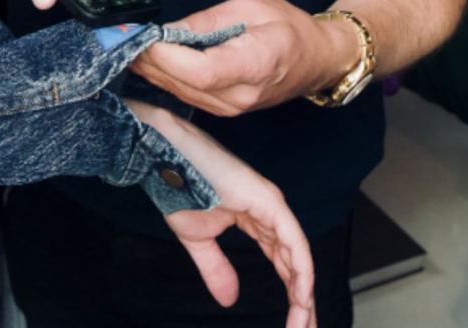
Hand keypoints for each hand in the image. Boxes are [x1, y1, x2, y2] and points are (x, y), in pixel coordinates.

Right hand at [126, 100, 315, 327]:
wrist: (164, 156)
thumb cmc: (177, 187)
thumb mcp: (196, 238)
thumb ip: (216, 267)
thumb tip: (230, 301)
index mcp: (255, 217)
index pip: (282, 260)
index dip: (291, 292)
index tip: (293, 323)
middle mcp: (269, 212)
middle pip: (295, 262)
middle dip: (303, 300)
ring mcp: (271, 205)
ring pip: (299, 256)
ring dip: (304, 293)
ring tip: (304, 323)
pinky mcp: (268, 201)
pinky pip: (294, 242)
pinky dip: (301, 270)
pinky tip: (302, 296)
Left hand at [131, 0, 358, 115]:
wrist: (319, 59)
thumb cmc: (290, 27)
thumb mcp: (250, 7)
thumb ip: (208, 21)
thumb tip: (169, 30)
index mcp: (254, 65)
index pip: (200, 70)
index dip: (165, 57)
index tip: (139, 37)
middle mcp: (242, 95)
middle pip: (184, 84)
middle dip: (148, 61)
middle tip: (118, 38)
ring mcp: (234, 108)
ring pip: (181, 93)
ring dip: (151, 71)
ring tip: (125, 47)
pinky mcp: (225, 109)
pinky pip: (188, 96)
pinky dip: (165, 79)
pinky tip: (147, 61)